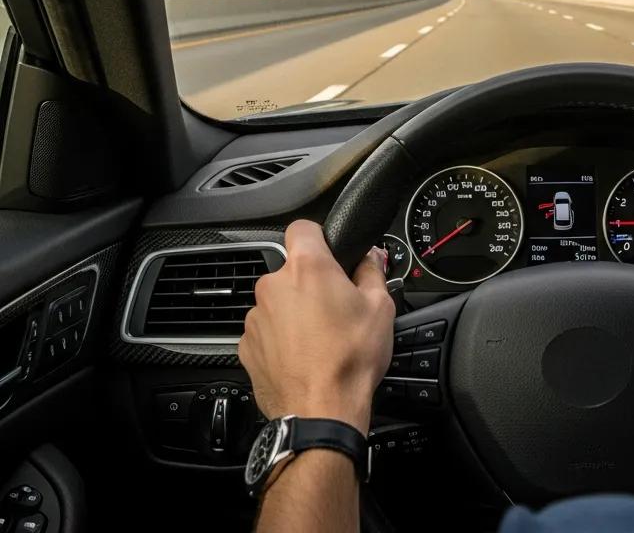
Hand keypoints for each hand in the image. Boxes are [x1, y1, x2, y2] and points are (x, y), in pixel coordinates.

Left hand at [238, 220, 395, 435]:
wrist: (320, 413)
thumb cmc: (349, 360)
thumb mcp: (380, 308)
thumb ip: (373, 272)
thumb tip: (370, 258)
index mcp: (308, 268)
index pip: (303, 227)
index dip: (318, 236)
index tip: (330, 252)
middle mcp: (274, 286)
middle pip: (292, 270)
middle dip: (311, 283)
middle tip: (336, 306)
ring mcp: (256, 317)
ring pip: (278, 302)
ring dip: (295, 311)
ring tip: (320, 337)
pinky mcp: (246, 346)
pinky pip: (266, 330)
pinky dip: (281, 338)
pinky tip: (303, 355)